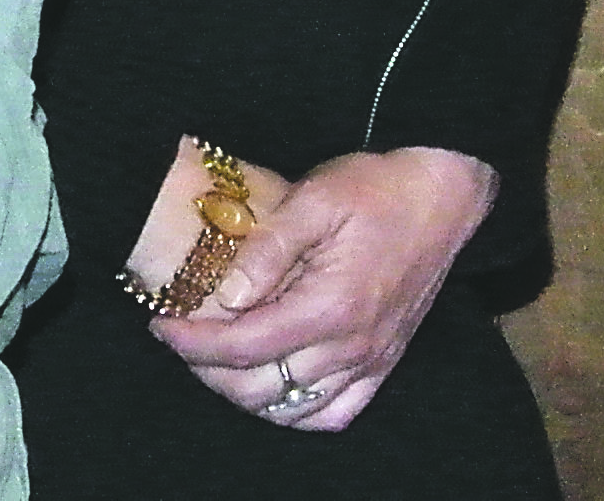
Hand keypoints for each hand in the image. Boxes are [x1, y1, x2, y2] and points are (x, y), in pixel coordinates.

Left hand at [150, 147, 495, 430]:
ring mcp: (370, 360)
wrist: (442, 196)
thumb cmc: (375, 189)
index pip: (243, 347)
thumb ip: (268, 250)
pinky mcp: (384, 363)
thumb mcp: (315, 199)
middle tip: (181, 339)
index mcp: (330, 307)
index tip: (161, 325)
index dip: (193, 344)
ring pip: (293, 410)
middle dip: (208, 370)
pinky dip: (296, 412)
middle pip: (261, 388)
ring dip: (246, 395)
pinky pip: (336, 413)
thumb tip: (228, 297)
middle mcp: (351, 346)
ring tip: (218, 360)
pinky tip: (274, 386)